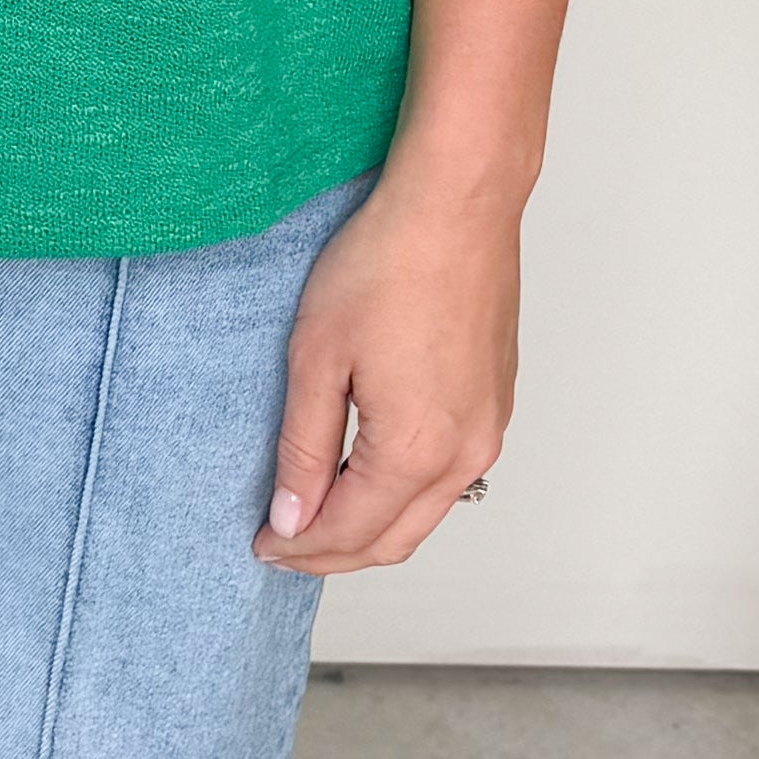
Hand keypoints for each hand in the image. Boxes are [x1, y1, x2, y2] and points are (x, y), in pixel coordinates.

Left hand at [254, 161, 517, 573]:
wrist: (456, 205)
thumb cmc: (388, 262)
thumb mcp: (317, 358)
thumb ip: (304, 449)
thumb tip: (293, 516)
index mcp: (416, 448)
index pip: (348, 532)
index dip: (298, 547)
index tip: (262, 543)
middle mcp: (465, 452)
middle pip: (393, 540)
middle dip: (333, 553)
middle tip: (283, 543)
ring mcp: (488, 430)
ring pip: (426, 514)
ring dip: (371, 528)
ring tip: (317, 514)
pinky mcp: (496, 405)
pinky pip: (450, 479)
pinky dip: (405, 495)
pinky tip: (368, 476)